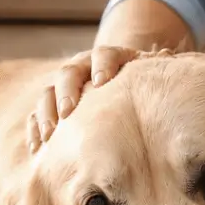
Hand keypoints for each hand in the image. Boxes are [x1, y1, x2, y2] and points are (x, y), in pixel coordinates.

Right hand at [26, 46, 172, 151]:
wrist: (118, 83)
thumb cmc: (139, 84)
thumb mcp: (148, 74)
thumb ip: (156, 66)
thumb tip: (168, 57)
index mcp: (107, 57)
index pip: (103, 55)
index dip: (102, 65)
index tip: (101, 81)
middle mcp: (81, 68)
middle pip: (68, 73)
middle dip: (67, 91)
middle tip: (68, 111)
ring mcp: (63, 87)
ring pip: (47, 94)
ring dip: (47, 113)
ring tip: (50, 134)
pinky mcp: (51, 107)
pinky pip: (36, 116)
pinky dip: (35, 131)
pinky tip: (38, 149)